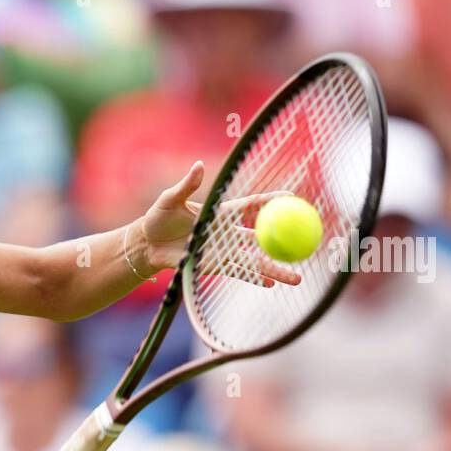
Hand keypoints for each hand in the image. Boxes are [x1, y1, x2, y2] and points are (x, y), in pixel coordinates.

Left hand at [136, 162, 302, 286]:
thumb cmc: (157, 218)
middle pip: (262, 237)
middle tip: (305, 244)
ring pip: (255, 260)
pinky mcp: (213, 267)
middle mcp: (227, 232)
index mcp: (221, 212)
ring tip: (296, 277)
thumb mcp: (170, 199)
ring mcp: (222, 251)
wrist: (145, 245)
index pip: (252, 205)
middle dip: (284, 241)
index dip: (271, 200)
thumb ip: (186, 186)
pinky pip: (238, 273)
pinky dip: (253, 278)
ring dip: (274, 269)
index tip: (292, 197)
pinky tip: (268, 284)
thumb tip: (198, 166)